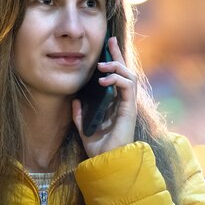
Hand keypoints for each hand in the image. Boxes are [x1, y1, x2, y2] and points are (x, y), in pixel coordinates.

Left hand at [72, 37, 136, 157]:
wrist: (107, 162)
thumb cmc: (98, 148)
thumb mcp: (84, 128)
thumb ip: (80, 115)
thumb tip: (75, 101)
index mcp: (114, 104)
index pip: (116, 77)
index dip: (114, 60)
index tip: (108, 44)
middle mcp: (123, 102)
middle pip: (125, 71)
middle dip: (118, 55)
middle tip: (110, 41)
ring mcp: (127, 105)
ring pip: (129, 76)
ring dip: (116, 66)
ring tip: (102, 65)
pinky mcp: (129, 109)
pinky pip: (127, 87)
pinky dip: (117, 79)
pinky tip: (103, 79)